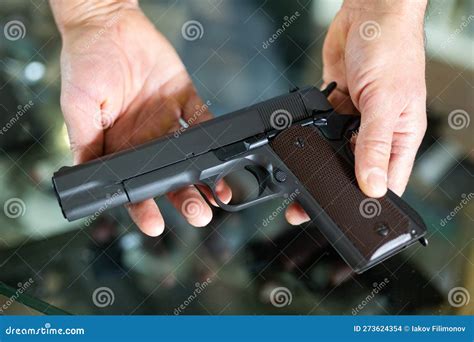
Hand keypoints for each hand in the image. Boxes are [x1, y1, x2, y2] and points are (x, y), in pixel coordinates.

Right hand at [52, 1, 230, 235]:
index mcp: (118, 145)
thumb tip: (85, 173)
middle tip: (198, 214)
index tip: (154, 223)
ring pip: (189, 156)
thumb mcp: (78, 103)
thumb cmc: (87, 60)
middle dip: (183, 198)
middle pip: (167, 176)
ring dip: (205, 176)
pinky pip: (203, 120)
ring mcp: (167, 121)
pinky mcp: (184, 99)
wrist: (108, 22)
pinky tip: (225, 152)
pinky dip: (215, 136)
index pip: (131, 184)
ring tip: (218, 194)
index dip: (142, 206)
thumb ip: (86, 139)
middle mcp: (145, 139)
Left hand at [286, 0, 426, 224]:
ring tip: (298, 180)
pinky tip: (300, 144)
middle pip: (355, 169)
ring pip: (334, 151)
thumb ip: (375, 144)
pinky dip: (310, 135)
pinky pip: (320, 128)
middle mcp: (378, 131)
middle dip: (334, 186)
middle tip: (308, 205)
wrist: (370, 12)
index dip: (368, 201)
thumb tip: (372, 185)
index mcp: (401, 136)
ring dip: (318, 163)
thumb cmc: (393, 48)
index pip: (387, 181)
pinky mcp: (335, 105)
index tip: (346, 217)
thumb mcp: (386, 102)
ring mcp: (355, 119)